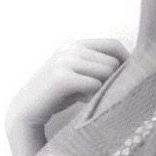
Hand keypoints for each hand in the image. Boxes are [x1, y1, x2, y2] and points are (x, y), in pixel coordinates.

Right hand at [4, 38, 128, 135]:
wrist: (25, 111)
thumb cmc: (56, 97)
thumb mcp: (78, 76)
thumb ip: (96, 68)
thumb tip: (130, 69)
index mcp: (74, 44)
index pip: (113, 44)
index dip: (126, 60)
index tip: (127, 77)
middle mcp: (70, 48)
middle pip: (113, 61)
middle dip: (110, 80)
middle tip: (96, 94)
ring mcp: (65, 61)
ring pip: (107, 71)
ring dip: (101, 88)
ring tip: (86, 97)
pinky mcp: (62, 77)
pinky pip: (95, 84)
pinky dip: (92, 95)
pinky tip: (81, 101)